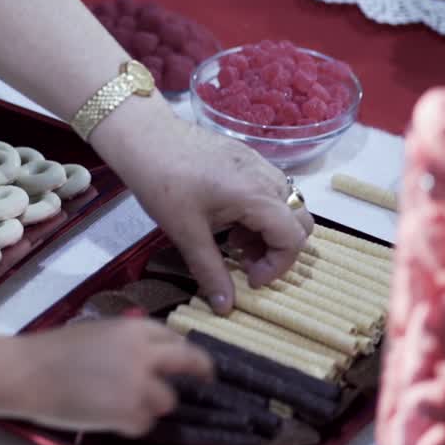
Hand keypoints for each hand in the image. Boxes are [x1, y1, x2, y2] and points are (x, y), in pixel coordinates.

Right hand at [16, 318, 212, 436]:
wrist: (26, 371)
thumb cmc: (53, 351)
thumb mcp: (97, 332)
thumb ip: (127, 343)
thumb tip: (150, 358)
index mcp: (134, 328)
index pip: (175, 337)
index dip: (183, 351)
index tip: (190, 361)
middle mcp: (144, 352)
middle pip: (190, 362)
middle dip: (201, 373)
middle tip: (207, 383)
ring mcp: (138, 383)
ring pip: (167, 400)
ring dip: (152, 406)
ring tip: (124, 405)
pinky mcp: (128, 411)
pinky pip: (144, 424)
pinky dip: (130, 425)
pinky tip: (108, 417)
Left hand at [94, 101, 314, 314]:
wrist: (145, 137)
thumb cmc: (163, 182)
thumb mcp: (186, 233)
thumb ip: (210, 271)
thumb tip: (226, 307)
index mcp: (256, 196)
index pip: (292, 239)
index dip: (277, 267)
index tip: (249, 279)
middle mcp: (267, 178)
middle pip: (300, 221)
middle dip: (278, 249)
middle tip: (245, 262)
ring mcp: (259, 164)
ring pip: (287, 205)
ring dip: (269, 231)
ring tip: (234, 242)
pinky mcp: (247, 158)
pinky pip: (270, 190)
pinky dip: (260, 212)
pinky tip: (229, 219)